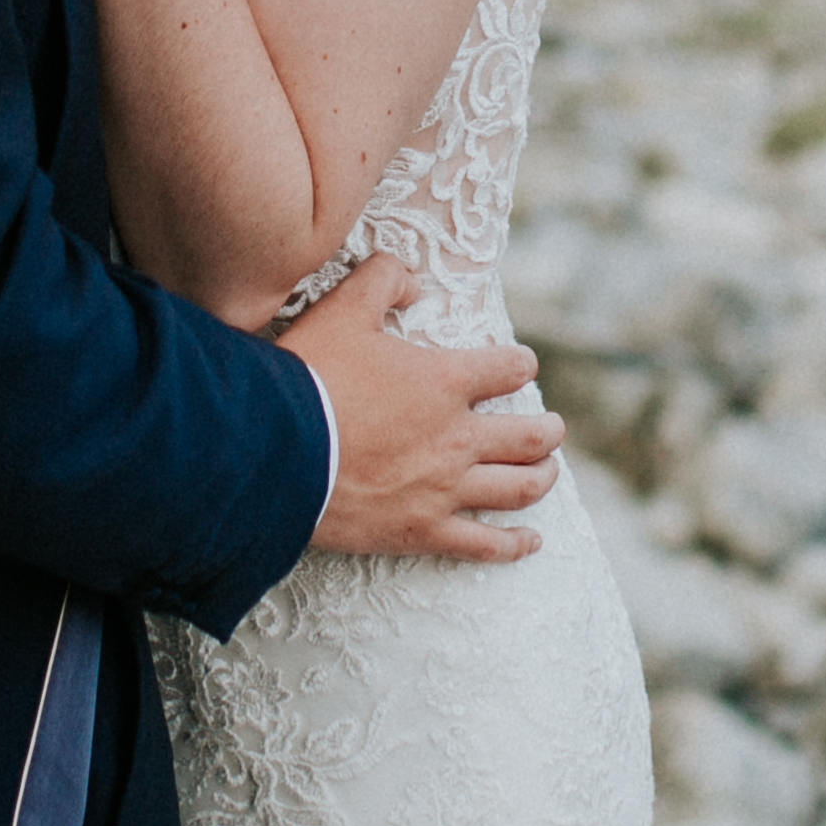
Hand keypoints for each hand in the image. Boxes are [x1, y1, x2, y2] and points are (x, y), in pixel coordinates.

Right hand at [285, 253, 560, 561]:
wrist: (272, 452)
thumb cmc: (308, 379)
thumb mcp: (342, 310)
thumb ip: (382, 280)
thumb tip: (412, 281)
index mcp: (445, 382)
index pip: (509, 369)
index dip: (520, 365)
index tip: (521, 367)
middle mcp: (457, 437)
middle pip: (530, 436)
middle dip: (548, 431)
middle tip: (553, 429)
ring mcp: (444, 489)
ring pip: (518, 488)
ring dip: (542, 477)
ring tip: (548, 472)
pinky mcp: (422, 530)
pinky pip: (484, 545)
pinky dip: (514, 544)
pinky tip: (531, 541)